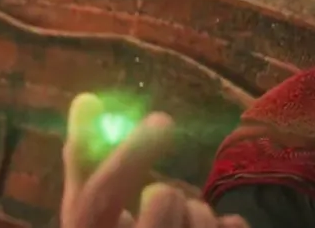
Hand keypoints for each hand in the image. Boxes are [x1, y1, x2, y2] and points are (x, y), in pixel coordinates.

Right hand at [61, 93, 248, 227]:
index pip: (95, 202)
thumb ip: (86, 160)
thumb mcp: (92, 214)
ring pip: (202, 214)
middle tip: (165, 204)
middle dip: (169, 191)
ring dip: (199, 213)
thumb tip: (86, 99)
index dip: (128, 157)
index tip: (161, 119)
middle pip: (161, 201)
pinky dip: (229, 226)